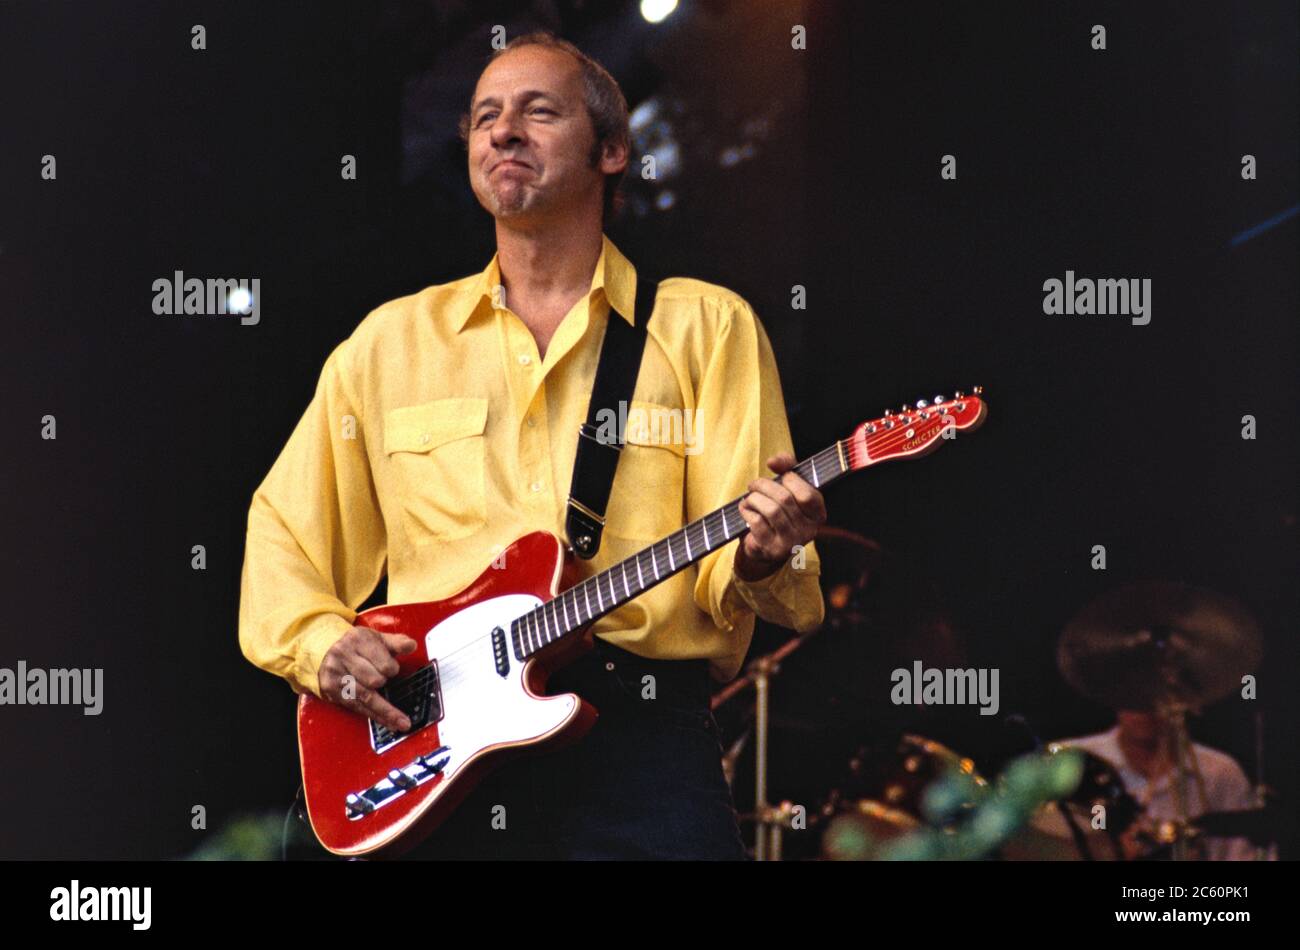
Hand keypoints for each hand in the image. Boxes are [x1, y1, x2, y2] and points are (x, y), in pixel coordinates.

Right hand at [319, 626, 417, 731]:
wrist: (323, 648)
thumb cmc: (356, 645)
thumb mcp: (376, 638)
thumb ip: (397, 642)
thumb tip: (412, 646)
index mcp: (358, 640)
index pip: (383, 663)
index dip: (392, 669)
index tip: (392, 669)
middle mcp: (344, 656)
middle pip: (374, 681)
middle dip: (383, 682)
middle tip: (382, 679)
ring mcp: (336, 675)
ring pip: (366, 697)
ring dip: (386, 711)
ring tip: (402, 723)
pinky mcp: (332, 690)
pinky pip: (357, 707)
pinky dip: (375, 716)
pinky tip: (389, 723)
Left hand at [734, 452, 826, 581]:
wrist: (766, 545)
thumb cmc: (780, 510)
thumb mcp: (789, 486)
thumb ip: (787, 466)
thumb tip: (773, 461)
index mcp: (818, 514)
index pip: (808, 494)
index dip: (791, 480)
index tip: (781, 477)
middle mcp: (809, 530)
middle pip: (785, 499)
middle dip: (764, 486)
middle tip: (753, 485)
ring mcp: (791, 542)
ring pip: (771, 510)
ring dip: (754, 499)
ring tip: (749, 497)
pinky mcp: (772, 549)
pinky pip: (758, 523)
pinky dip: (747, 512)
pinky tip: (745, 510)